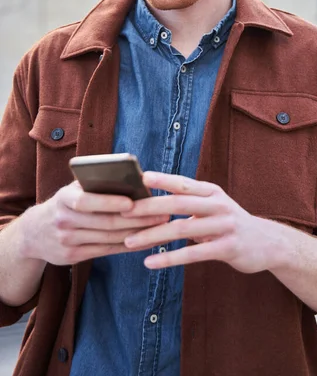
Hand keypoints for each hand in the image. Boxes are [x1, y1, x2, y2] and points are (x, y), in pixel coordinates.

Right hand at [21, 181, 168, 264]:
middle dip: (137, 219)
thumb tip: (133, 179)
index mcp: (64, 199)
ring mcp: (68, 241)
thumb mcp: (73, 189)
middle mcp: (64, 221)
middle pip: (105, 222)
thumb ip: (96, 184)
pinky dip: (129, 246)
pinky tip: (147, 241)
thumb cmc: (66, 203)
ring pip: (109, 238)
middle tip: (163, 213)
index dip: (109, 202)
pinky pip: (107, 250)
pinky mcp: (74, 257)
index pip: (86, 201)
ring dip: (139, 233)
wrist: (34, 233)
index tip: (132, 202)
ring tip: (162, 226)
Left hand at [123, 172, 285, 272]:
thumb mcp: (213, 206)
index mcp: (211, 191)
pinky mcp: (227, 248)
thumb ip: (189, 203)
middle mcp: (218, 204)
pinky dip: (168, 258)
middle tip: (123, 211)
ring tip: (129, 241)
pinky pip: (192, 254)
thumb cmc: (229, 223)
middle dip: (149, 206)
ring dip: (153, 235)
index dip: (161, 179)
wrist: (267, 243)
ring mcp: (224, 226)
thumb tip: (151, 201)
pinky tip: (150, 263)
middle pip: (178, 202)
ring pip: (182, 229)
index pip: (182, 182)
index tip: (137, 178)